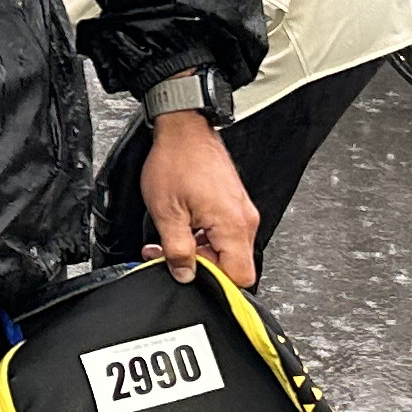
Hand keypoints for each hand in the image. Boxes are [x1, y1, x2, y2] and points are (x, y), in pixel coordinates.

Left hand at [136, 108, 259, 285]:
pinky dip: (203, 237)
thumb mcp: (167, 213)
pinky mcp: (233, 204)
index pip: (240, 276)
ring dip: (198, 250)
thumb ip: (177, 250)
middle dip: (199, 265)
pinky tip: (183, 227)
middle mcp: (245, 219)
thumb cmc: (177, 161)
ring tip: (171, 239)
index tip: (189, 274)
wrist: (184, 129)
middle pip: (232, 265)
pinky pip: (224, 233)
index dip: (213, 282)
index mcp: (233, 225)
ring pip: (226, 249)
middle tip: (169, 255)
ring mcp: (241, 210)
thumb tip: (184, 274)